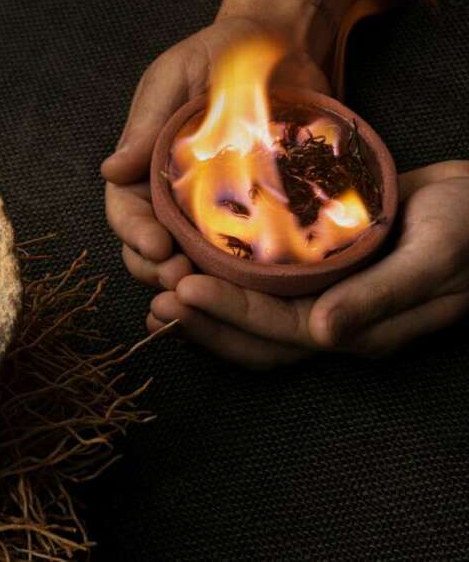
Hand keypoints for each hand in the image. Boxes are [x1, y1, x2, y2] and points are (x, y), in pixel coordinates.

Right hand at [102, 16, 329, 292]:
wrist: (282, 46)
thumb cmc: (218, 54)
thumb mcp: (175, 77)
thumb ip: (147, 122)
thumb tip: (111, 171)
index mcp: (144, 167)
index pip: (126, 210)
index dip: (134, 233)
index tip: (155, 246)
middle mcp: (173, 197)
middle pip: (151, 248)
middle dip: (160, 269)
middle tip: (181, 281)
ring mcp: (215, 211)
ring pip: (193, 260)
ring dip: (198, 281)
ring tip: (213, 292)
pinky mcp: (258, 215)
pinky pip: (246, 253)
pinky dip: (243, 272)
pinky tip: (255, 284)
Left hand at [147, 160, 468, 367]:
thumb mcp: (438, 254)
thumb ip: (383, 296)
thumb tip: (325, 334)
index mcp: (361, 328)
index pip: (278, 330)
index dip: (227, 313)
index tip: (181, 289)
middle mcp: (337, 323)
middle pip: (255, 337)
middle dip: (203, 322)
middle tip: (153, 299)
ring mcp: (329, 301)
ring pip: (254, 320)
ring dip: (208, 310)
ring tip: (159, 290)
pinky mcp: (324, 274)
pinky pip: (266, 290)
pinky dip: (229, 283)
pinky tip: (197, 262)